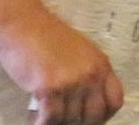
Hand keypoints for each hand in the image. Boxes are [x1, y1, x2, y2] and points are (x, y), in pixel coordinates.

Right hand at [0, 10, 123, 123]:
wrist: (23, 24)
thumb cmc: (47, 37)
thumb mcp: (81, 51)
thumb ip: (89, 73)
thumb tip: (89, 102)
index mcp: (101, 64)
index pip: (115, 101)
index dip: (105, 116)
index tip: (92, 120)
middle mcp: (90, 74)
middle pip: (94, 115)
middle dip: (80, 123)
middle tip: (67, 122)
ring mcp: (70, 82)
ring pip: (70, 119)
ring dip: (59, 123)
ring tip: (49, 118)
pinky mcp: (49, 88)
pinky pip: (50, 118)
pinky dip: (43, 123)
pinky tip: (37, 121)